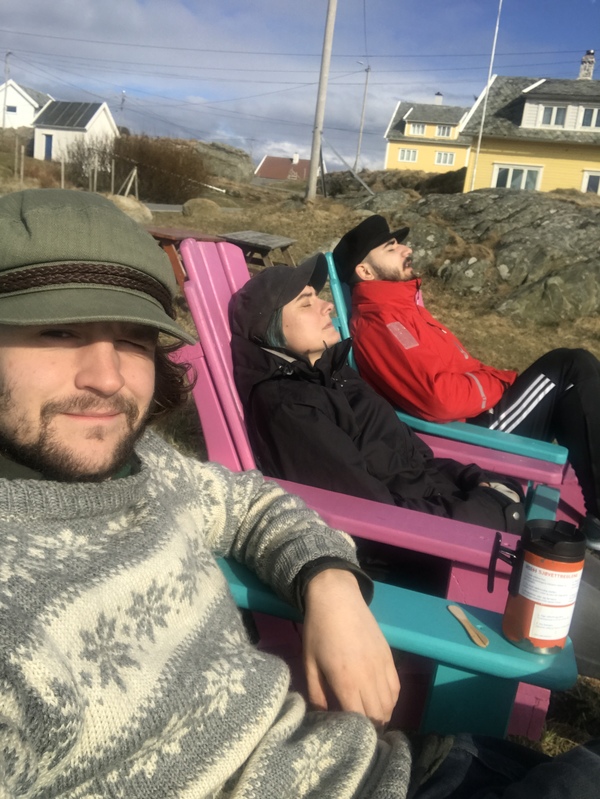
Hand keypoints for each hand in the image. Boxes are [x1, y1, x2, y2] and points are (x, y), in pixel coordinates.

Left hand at [302, 568, 399, 725]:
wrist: (336, 597)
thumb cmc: (318, 630)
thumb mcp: (309, 662)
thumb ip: (316, 693)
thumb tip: (322, 717)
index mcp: (346, 680)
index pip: (360, 719)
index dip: (357, 733)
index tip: (349, 737)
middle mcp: (369, 676)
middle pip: (379, 716)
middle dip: (371, 729)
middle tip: (360, 732)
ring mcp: (382, 666)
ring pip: (390, 704)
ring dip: (382, 716)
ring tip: (370, 719)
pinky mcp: (389, 656)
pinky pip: (396, 687)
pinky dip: (391, 700)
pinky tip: (380, 701)